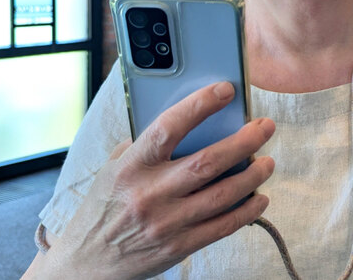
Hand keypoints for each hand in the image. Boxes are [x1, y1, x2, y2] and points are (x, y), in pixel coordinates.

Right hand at [42, 82, 275, 279]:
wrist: (84, 264)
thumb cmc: (103, 207)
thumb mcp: (112, 169)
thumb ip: (144, 146)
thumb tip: (190, 119)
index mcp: (130, 167)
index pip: (169, 127)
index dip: (200, 106)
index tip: (226, 90)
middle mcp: (149, 194)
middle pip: (207, 162)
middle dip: (244, 141)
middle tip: (265, 127)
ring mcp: (166, 223)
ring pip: (222, 194)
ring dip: (253, 176)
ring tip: (267, 162)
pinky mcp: (178, 247)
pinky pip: (223, 226)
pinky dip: (247, 211)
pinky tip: (260, 197)